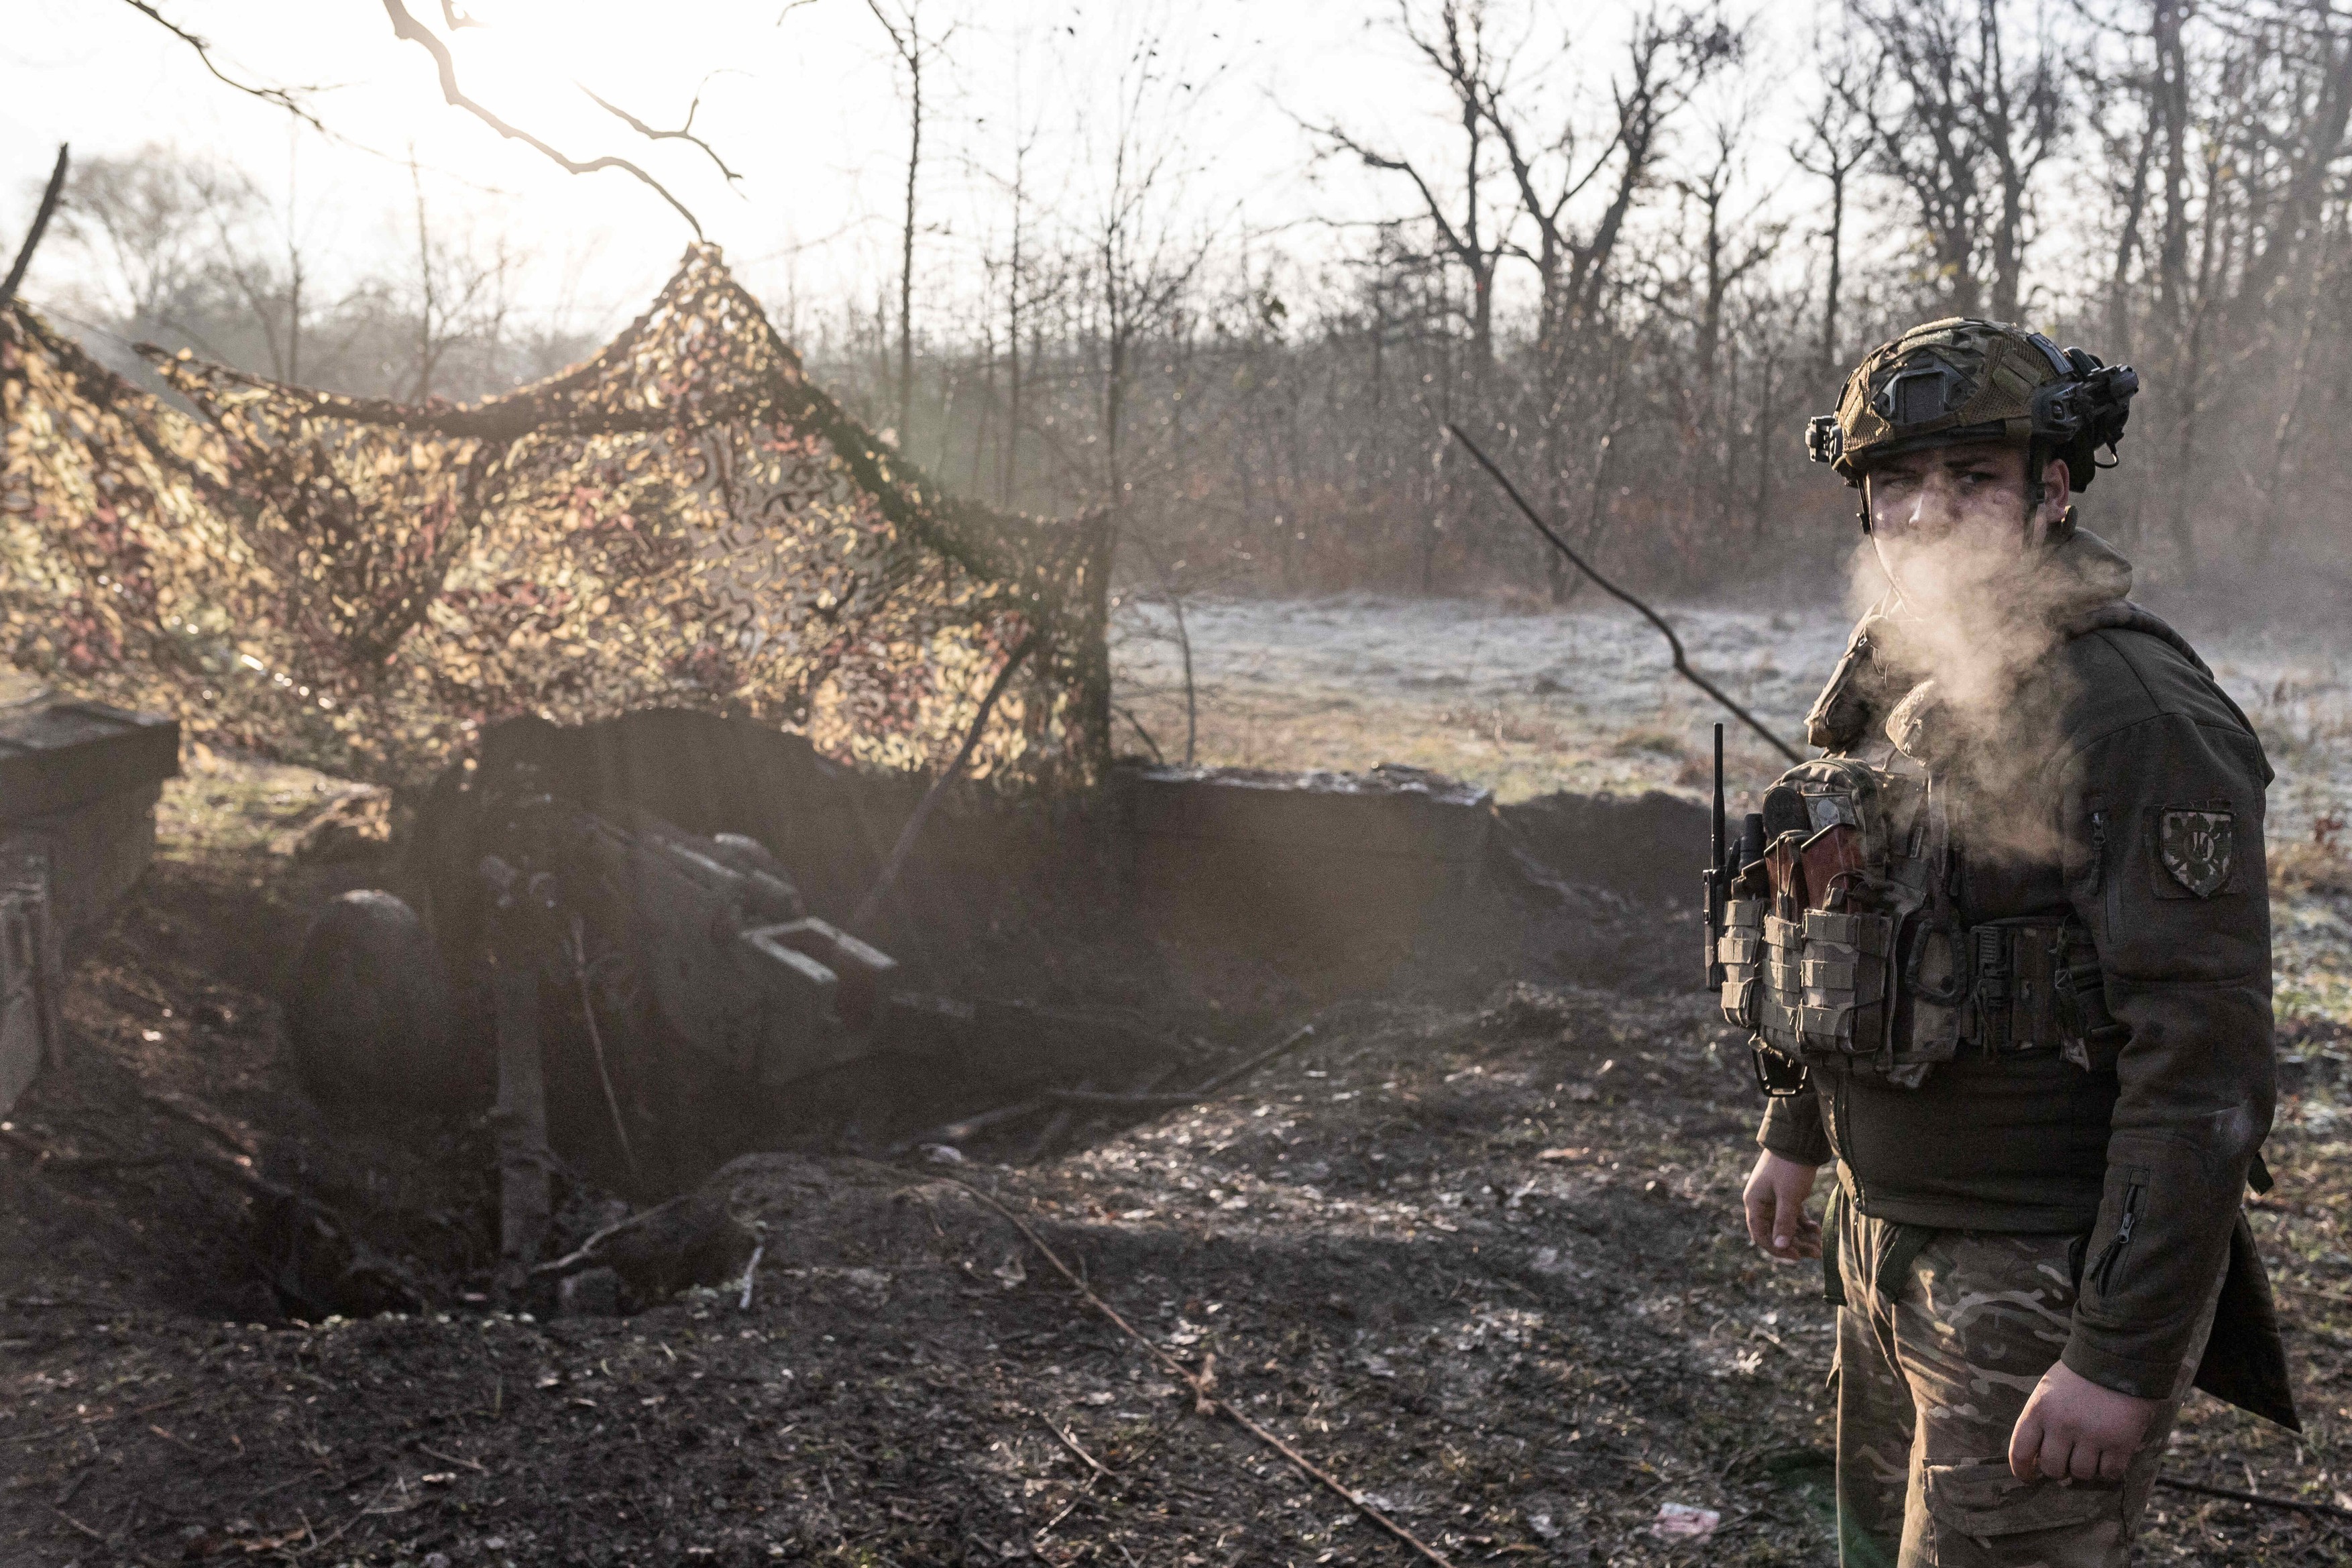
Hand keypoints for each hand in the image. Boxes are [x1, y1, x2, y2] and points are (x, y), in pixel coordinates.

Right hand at [1742, 1151, 1821, 1261]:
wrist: (1799, 1140)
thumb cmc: (1789, 1168)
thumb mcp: (1788, 1196)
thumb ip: (1784, 1222)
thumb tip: (1780, 1247)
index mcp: (1755, 1203)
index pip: (1761, 1235)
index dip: (1777, 1248)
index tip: (1796, 1256)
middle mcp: (1762, 1204)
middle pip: (1776, 1233)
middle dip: (1795, 1245)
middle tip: (1815, 1253)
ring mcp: (1774, 1200)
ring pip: (1787, 1226)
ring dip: (1802, 1237)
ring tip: (1819, 1246)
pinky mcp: (1787, 1196)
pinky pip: (1794, 1217)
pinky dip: (1804, 1225)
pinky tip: (1817, 1230)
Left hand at [2008, 1362, 2160, 1481]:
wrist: (2118, 1357)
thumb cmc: (2078, 1374)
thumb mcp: (2047, 1391)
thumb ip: (2041, 1420)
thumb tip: (2039, 1456)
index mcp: (2039, 1410)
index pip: (2020, 1451)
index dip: (2022, 1470)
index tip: (2028, 1478)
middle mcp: (2062, 1425)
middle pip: (2052, 1468)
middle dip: (2057, 1470)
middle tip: (2066, 1462)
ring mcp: (2091, 1435)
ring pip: (2080, 1473)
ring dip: (2084, 1469)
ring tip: (2090, 1453)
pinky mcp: (2120, 1443)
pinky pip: (2109, 1473)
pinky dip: (2109, 1470)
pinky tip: (2110, 1457)